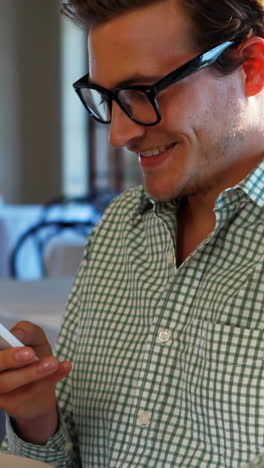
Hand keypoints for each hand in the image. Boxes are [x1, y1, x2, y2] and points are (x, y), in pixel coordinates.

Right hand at [0, 321, 71, 443]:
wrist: (39, 389)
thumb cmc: (33, 358)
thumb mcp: (35, 339)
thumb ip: (28, 331)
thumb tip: (17, 333)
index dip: (2, 343)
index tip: (14, 336)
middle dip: (10, 359)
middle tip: (30, 353)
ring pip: (7, 383)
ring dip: (31, 372)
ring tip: (53, 363)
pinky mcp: (8, 403)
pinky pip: (26, 392)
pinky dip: (47, 380)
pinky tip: (64, 368)